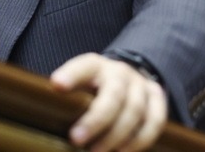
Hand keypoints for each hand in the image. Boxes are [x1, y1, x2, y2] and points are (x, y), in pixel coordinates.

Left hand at [50, 53, 167, 151]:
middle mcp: (119, 72)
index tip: (56, 85)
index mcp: (95, 65)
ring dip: (117, 136)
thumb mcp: (80, 83)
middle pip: (112, 95)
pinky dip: (140, 140)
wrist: (125, 75)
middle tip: (76, 140)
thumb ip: (70, 96)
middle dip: (95, 120)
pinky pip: (155, 120)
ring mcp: (140, 84)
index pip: (83, 66)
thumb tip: (48, 116)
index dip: (71, 75)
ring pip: (135, 110)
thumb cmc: (93, 87)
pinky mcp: (156, 96)